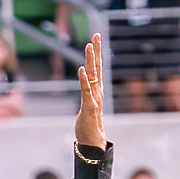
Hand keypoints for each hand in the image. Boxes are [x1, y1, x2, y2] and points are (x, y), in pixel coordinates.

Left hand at [75, 33, 106, 149]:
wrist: (93, 143)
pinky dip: (84, 80)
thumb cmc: (89, 126)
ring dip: (91, 61)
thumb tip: (86, 89)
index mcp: (96, 91)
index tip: (96, 38)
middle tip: (96, 35)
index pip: (97, 69)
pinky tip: (81, 69)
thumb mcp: (87, 107)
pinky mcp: (89, 108)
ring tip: (89, 46)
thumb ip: (87, 96)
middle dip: (96, 51)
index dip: (97, 53)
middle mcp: (97, 92)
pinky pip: (86, 91)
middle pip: (97, 68)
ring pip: (93, 76)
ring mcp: (94, 99)